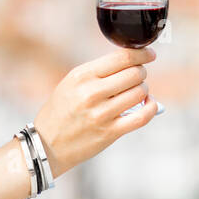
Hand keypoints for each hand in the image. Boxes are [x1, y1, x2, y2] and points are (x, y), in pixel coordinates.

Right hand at [31, 48, 156, 178]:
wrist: (46, 145)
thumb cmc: (61, 111)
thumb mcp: (71, 83)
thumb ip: (98, 71)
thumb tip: (132, 61)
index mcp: (82, 76)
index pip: (122, 58)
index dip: (142, 54)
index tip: (149, 55)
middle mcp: (91, 93)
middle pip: (135, 73)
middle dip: (141, 72)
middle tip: (137, 77)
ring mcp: (101, 113)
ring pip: (140, 92)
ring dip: (144, 90)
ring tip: (136, 93)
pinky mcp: (110, 132)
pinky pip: (142, 116)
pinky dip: (151, 108)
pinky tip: (149, 104)